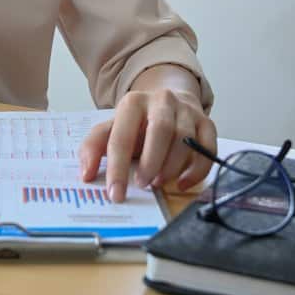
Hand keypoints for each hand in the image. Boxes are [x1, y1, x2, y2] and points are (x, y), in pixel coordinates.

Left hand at [78, 87, 216, 202]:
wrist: (167, 103)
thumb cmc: (137, 124)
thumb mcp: (112, 129)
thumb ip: (93, 147)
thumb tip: (86, 174)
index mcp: (133, 103)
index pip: (122, 135)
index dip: (117, 167)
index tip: (115, 193)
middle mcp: (162, 101)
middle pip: (160, 129)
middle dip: (151, 162)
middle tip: (143, 184)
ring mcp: (187, 111)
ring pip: (185, 139)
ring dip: (172, 166)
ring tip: (159, 182)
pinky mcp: (206, 123)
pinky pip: (207, 148)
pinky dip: (197, 170)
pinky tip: (182, 183)